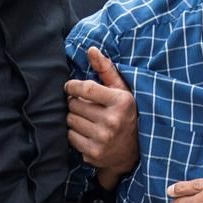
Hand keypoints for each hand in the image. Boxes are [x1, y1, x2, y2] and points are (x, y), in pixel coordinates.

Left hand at [66, 47, 138, 179]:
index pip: (86, 88)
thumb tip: (91, 49)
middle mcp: (112, 120)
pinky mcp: (94, 153)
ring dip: (74, 118)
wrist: (133, 151)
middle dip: (75, 102)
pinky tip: (86, 132)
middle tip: (85, 106)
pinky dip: (74, 133)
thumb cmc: (125, 113)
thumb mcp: (121, 90)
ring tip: (87, 119)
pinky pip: (70, 137)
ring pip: (70, 120)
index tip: (70, 87)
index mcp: (121, 101)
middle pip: (74, 104)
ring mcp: (103, 138)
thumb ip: (105, 69)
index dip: (72, 86)